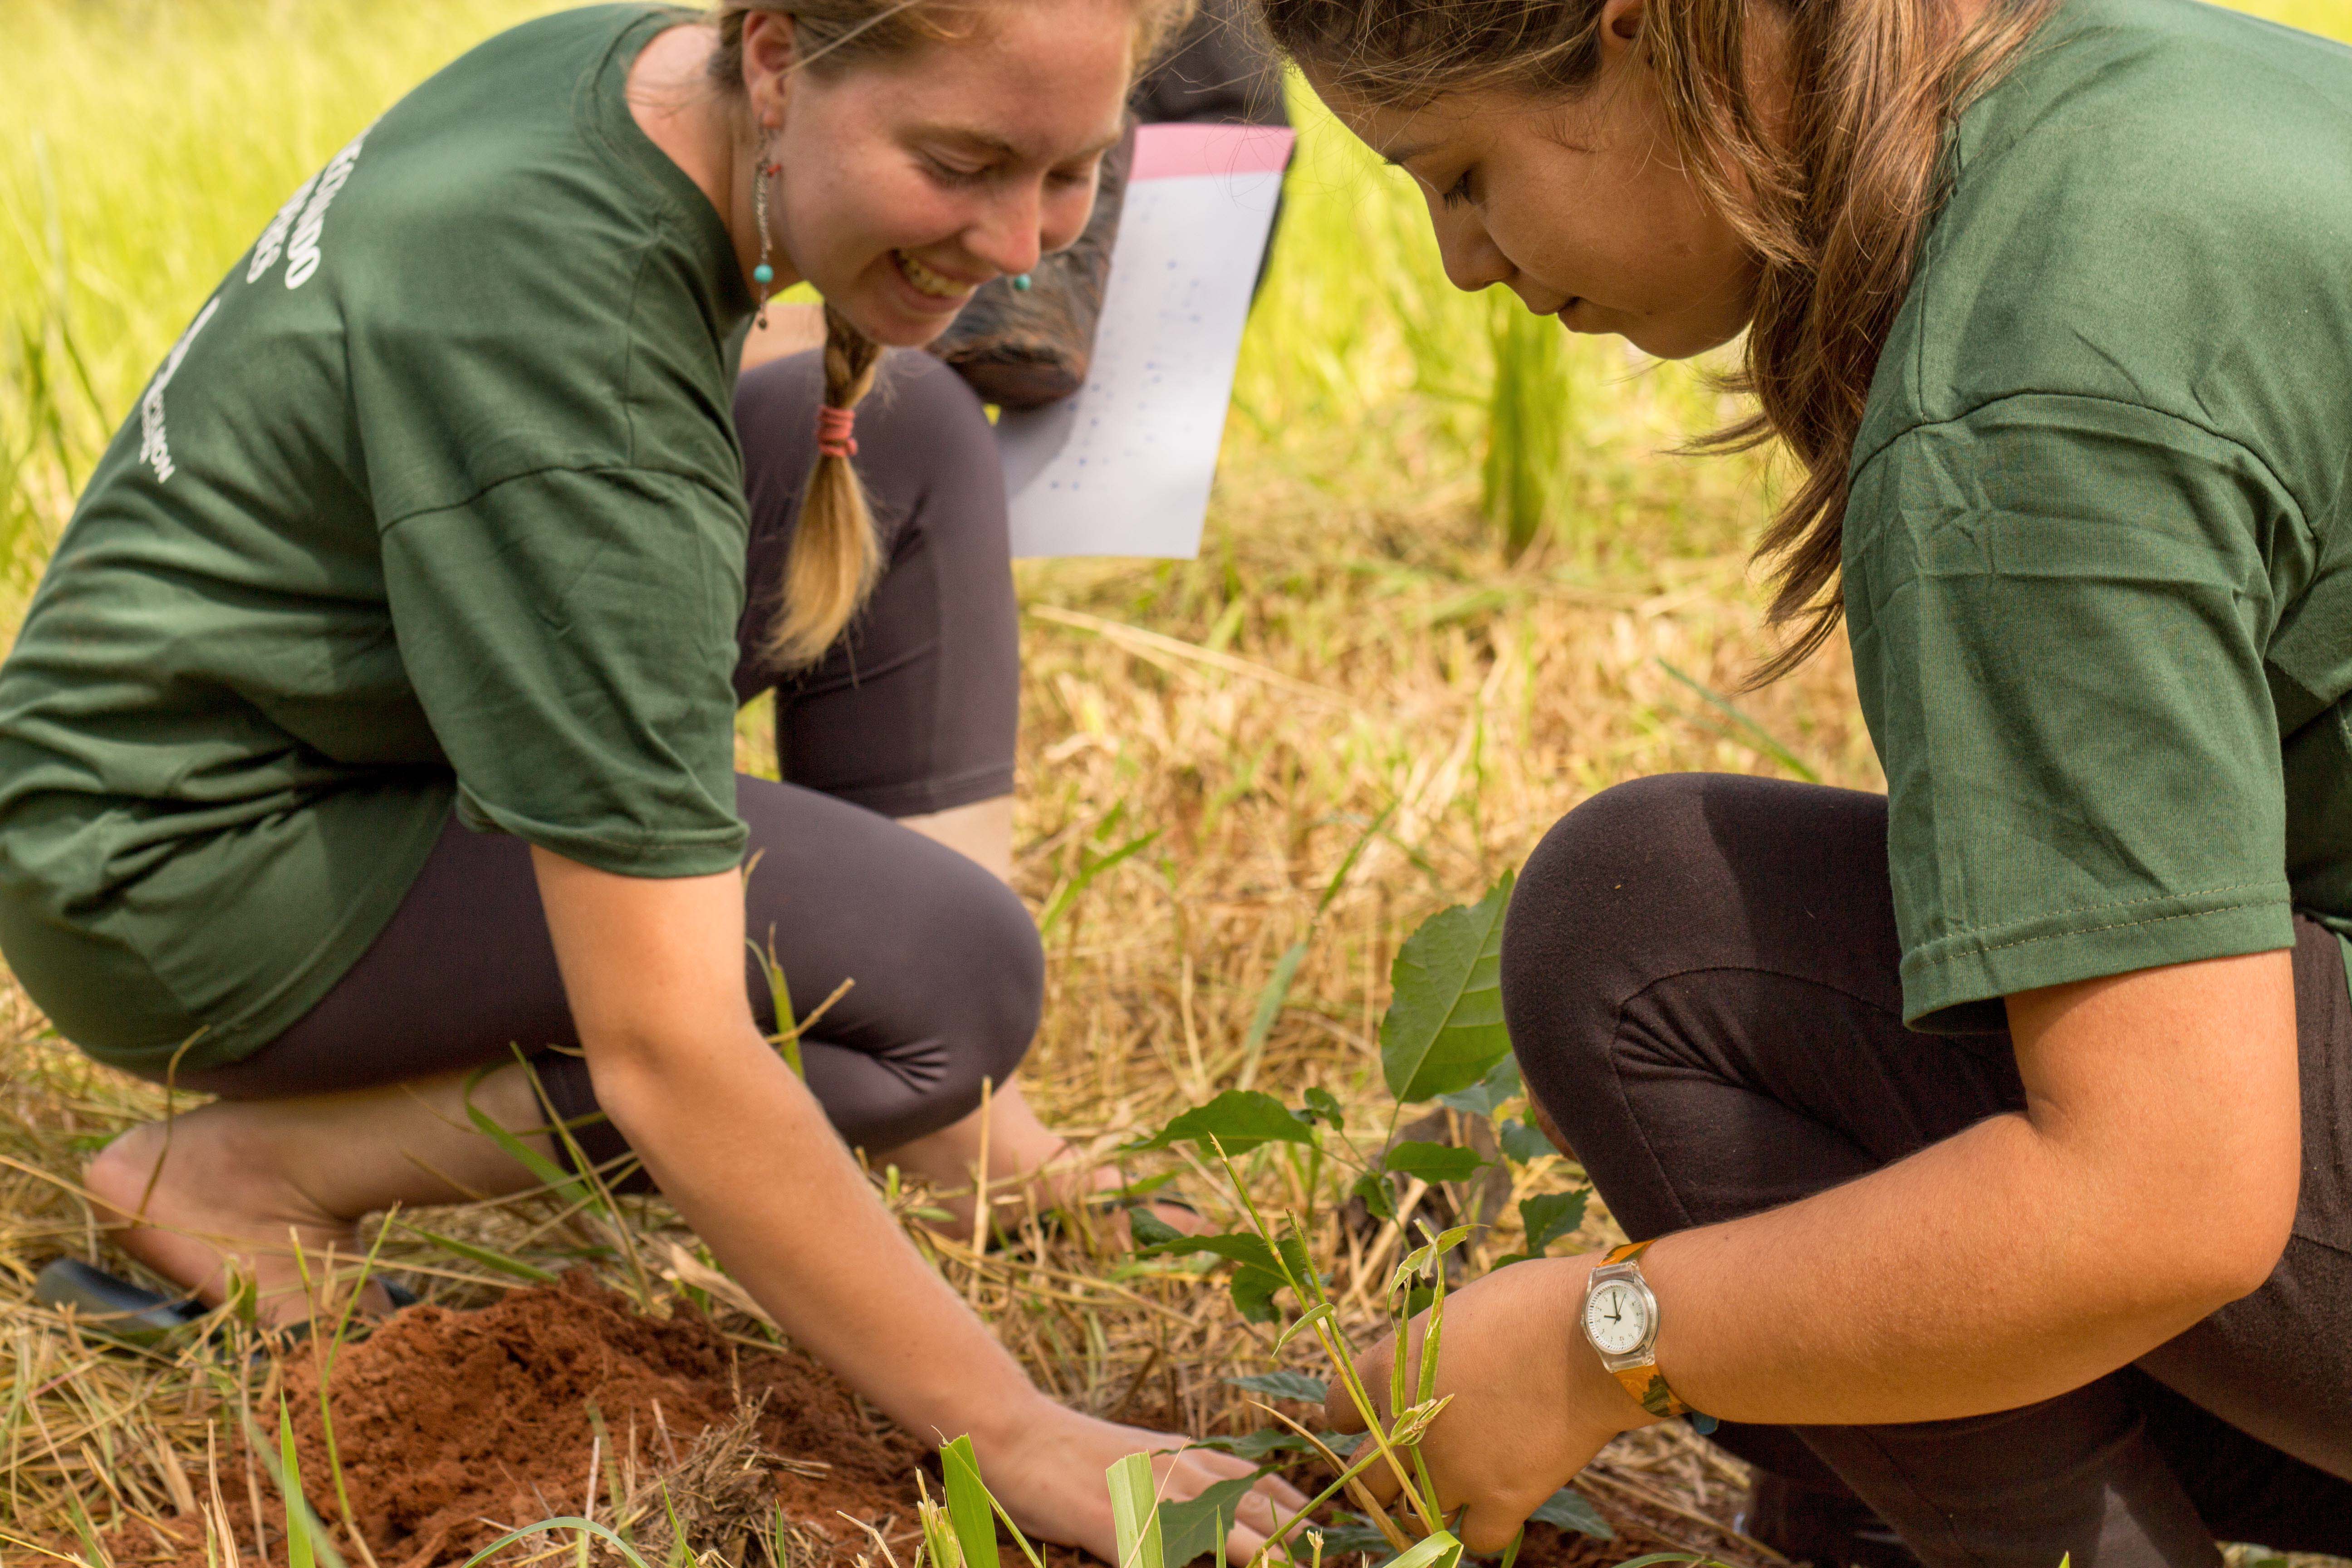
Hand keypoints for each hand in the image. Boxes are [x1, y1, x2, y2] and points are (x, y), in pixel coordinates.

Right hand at [971, 1397, 1308, 1562]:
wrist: (1020, 1435)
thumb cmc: (1081, 1457)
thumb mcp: (1149, 1463)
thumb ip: (1191, 1487)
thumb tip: (1234, 1517)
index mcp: (1198, 1461)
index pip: (1274, 1498)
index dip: (1308, 1528)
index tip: (1341, 1547)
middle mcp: (1191, 1476)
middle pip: (1268, 1524)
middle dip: (1300, 1555)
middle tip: (1339, 1567)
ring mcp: (1161, 1500)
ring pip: (1237, 1542)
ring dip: (1267, 1559)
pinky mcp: (1125, 1525)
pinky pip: (1173, 1557)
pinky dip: (1203, 1564)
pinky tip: (1215, 1566)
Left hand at [1324, 1255, 1651, 1553]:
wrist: (1595, 1334)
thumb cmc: (1532, 1301)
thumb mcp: (1457, 1312)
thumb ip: (1428, 1352)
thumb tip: (1430, 1368)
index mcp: (1388, 1368)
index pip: (1336, 1410)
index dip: (1355, 1418)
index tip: (1372, 1420)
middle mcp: (1406, 1425)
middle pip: (1365, 1478)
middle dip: (1383, 1476)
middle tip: (1406, 1469)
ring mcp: (1452, 1469)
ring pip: (1412, 1517)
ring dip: (1426, 1509)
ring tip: (1448, 1494)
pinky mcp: (1501, 1499)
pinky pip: (1472, 1539)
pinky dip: (1482, 1529)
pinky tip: (1496, 1507)